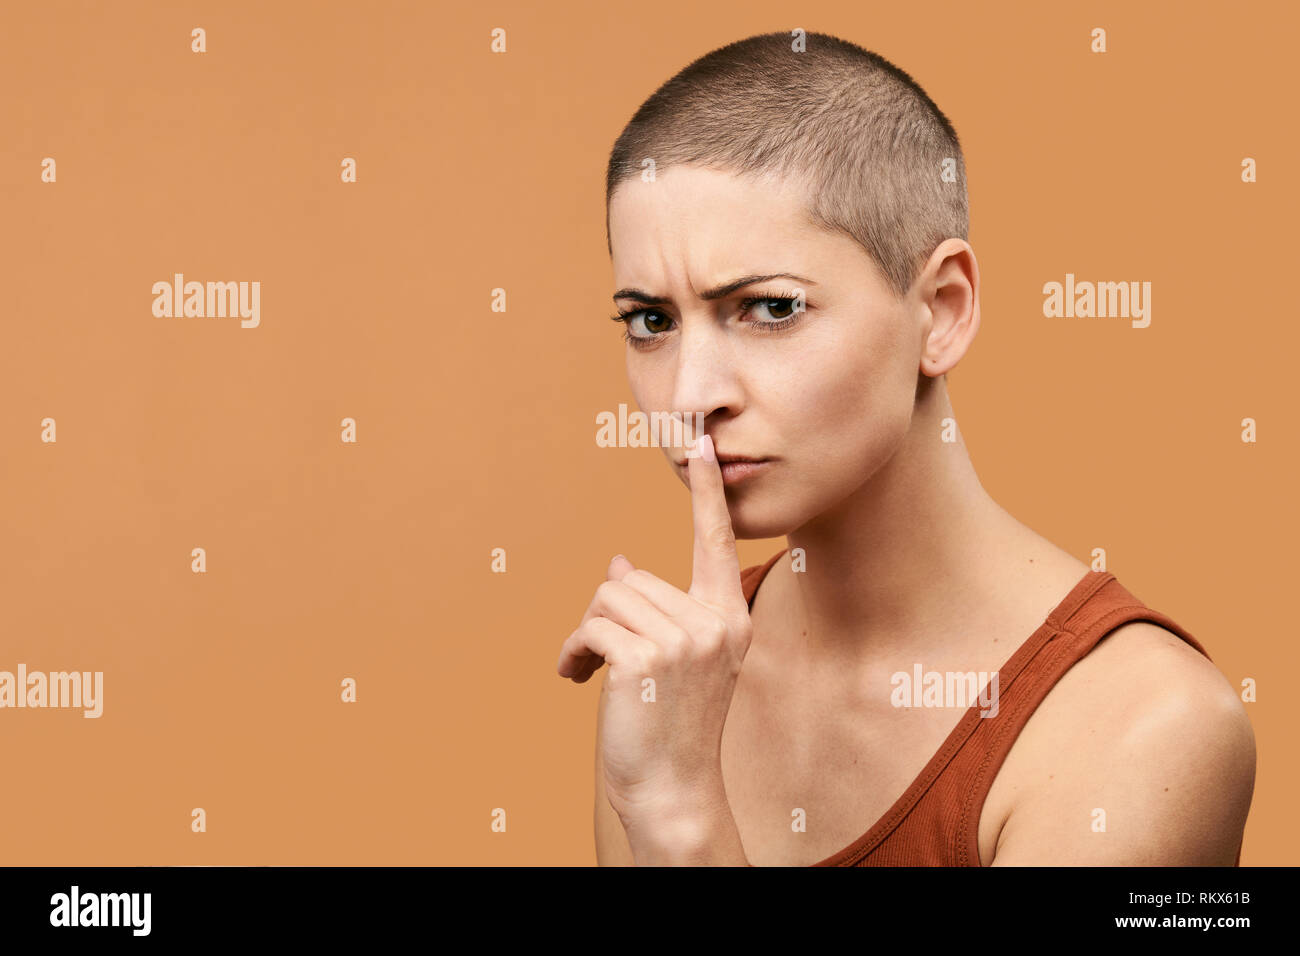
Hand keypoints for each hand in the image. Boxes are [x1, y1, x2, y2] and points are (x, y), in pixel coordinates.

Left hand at [556, 433, 753, 823]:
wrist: (675, 790)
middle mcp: (715, 623)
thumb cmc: (671, 724)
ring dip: (587, 635)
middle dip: (606, 616)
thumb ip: (658, 609)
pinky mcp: (645, 659)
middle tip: (601, 659)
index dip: (705, 491)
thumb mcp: (675, 659)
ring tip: (590, 672)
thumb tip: (619, 566)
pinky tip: (576, 681)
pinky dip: (574, 652)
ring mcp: (684, 641)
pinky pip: (591, 626)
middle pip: (633, 581)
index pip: (715, 542)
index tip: (699, 442)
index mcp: (728, 618)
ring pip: (608, 599)